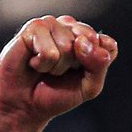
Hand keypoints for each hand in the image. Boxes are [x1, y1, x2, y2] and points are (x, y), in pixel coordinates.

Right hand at [0, 14, 117, 124]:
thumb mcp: (89, 87)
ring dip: (57, 67)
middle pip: (89, 41)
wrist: (24, 105)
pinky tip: (33, 63)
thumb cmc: (56, 94)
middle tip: (60, 72)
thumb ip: (98, 66)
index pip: (107, 44)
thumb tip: (84, 42)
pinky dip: (42, 64)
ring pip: (68, 46)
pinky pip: (49, 51)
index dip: (96, 64)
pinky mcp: (32, 28)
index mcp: (87, 39)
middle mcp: (70, 27)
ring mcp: (51, 25)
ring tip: (45, 68)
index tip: (80, 74)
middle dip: (76, 65)